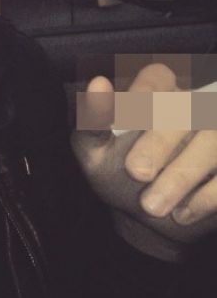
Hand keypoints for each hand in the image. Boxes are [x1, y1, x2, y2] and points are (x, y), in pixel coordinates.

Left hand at [71, 63, 216, 260]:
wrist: (147, 220)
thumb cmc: (117, 173)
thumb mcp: (95, 149)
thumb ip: (92, 119)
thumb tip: (98, 83)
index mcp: (158, 94)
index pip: (157, 77)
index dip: (144, 92)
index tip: (125, 118)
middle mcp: (194, 109)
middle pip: (186, 111)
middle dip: (159, 142)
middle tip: (136, 172)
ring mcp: (216, 137)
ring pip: (212, 142)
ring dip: (182, 174)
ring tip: (151, 205)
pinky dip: (207, 196)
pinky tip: (182, 214)